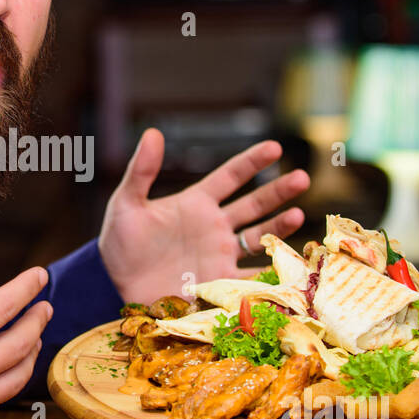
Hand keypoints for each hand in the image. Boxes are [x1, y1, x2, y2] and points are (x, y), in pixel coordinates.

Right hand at [0, 230, 52, 418]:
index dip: (24, 288)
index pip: (0, 308)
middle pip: (19, 343)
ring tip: (34, 343)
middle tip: (45, 308)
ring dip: (29, 356)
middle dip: (36, 321)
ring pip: (16, 378)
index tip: (39, 277)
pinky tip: (2, 383)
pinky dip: (4, 388)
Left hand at [97, 128, 309, 304]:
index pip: (230, 176)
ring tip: (298, 215)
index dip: (252, 162)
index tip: (275, 147)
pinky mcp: (219, 282)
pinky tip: (289, 264)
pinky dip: (271, 271)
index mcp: (196, 203)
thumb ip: (142, 171)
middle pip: (254, 204)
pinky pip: (251, 276)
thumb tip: (152, 133)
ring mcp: (219, 255)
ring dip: (279, 227)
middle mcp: (214, 226)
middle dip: (278, 191)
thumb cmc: (120, 243)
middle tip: (302, 177)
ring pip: (259, 237)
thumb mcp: (127, 204)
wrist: (116, 286)